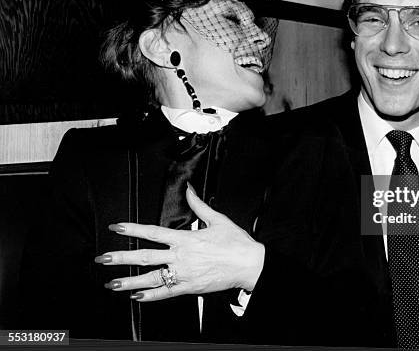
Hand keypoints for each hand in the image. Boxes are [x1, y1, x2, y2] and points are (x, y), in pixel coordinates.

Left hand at [95, 184, 264, 300]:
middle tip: (103, 259)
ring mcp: (183, 273)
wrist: (249, 264)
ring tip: (112, 283)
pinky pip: (165, 293)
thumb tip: (189, 189)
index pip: (152, 232)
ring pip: (151, 278)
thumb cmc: (236, 243)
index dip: (132, 229)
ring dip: (129, 281)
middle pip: (145, 257)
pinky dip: (150, 296)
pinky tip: (136, 296)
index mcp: (185, 239)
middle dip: (121, 257)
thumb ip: (199, 205)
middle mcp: (180, 256)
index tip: (116, 227)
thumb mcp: (217, 219)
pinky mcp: (189, 287)